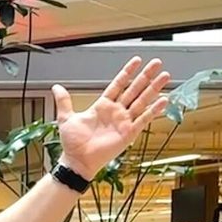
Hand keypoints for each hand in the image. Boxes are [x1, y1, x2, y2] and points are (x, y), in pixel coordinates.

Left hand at [53, 57, 171, 178]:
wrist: (77, 161)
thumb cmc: (73, 143)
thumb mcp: (66, 118)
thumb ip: (64, 101)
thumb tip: (56, 87)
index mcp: (102, 106)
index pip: (118, 84)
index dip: (127, 73)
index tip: (137, 61)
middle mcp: (116, 112)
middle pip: (134, 89)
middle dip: (146, 76)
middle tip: (157, 63)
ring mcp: (124, 121)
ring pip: (142, 101)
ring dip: (153, 89)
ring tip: (165, 76)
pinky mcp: (129, 133)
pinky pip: (143, 119)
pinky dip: (153, 110)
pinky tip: (163, 100)